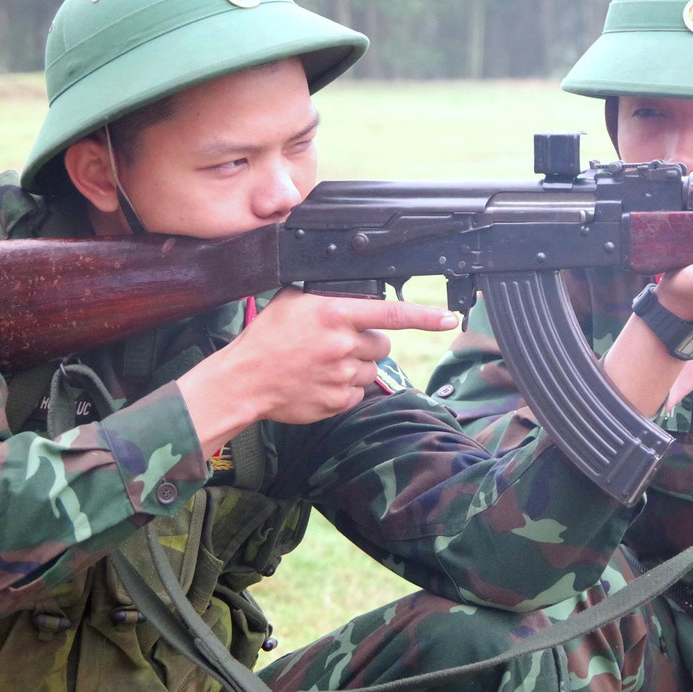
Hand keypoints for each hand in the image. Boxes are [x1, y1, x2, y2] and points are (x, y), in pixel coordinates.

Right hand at [180, 288, 458, 456]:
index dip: (425, 317)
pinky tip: (319, 381)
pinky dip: (345, 388)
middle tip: (337, 343)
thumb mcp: (294, 301)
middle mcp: (343, 345)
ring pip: (372, 370)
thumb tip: (355, 290)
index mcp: (335, 314)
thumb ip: (329, 295)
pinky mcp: (338, 402)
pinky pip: (358, 392)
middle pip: (382, 345)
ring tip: (323, 363)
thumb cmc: (266, 338)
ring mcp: (342, 376)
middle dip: (367, 344)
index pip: (392, 313)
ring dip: (356, 366)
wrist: (243, 381)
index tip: (448, 319)